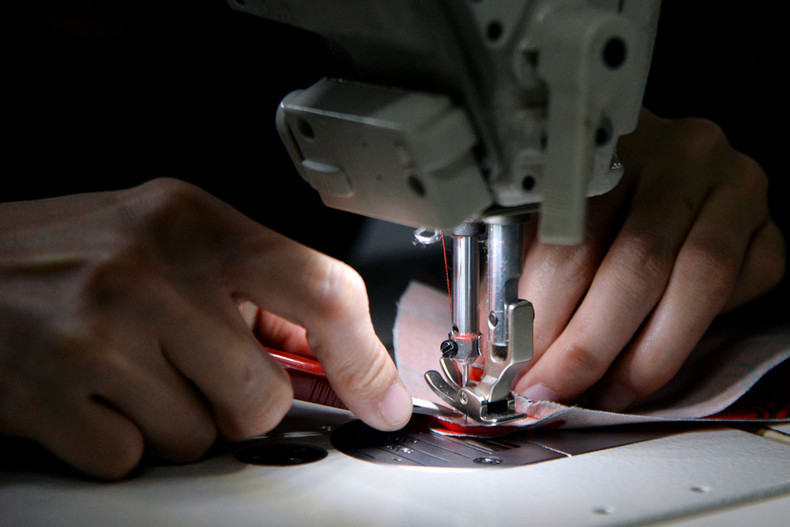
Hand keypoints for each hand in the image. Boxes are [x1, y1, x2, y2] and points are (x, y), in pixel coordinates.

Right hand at [0, 178, 411, 478]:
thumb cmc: (76, 259)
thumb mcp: (169, 243)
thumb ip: (255, 293)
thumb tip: (336, 360)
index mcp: (193, 221)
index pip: (320, 290)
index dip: (364, 359)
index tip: (382, 401)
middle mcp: (150, 269)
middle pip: (264, 391)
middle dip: (246, 407)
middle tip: (198, 376)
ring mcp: (100, 331)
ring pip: (203, 434)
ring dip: (178, 422)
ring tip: (131, 374)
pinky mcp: (55, 392)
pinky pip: (135, 458)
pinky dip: (122, 441)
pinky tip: (91, 397)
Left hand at [514, 109, 784, 409]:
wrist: (653, 159)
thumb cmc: (589, 193)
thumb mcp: (543, 212)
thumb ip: (530, 267)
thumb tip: (511, 345)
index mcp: (607, 147)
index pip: (575, 238)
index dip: (546, 315)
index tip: (524, 364)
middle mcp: (679, 155)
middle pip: (638, 263)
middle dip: (592, 346)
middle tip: (559, 389)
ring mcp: (732, 186)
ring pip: (699, 281)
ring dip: (647, 354)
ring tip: (608, 392)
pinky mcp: (767, 222)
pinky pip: (745, 285)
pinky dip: (702, 330)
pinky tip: (657, 353)